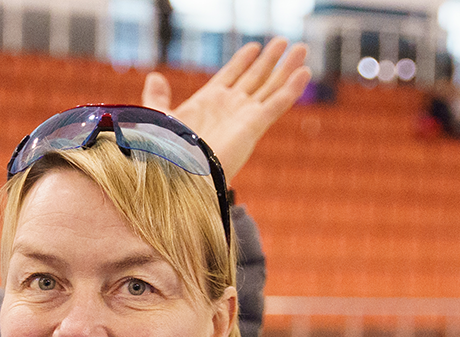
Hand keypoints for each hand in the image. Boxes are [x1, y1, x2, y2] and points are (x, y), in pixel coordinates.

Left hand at [143, 37, 310, 183]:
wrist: (177, 173)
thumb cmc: (165, 150)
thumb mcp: (159, 115)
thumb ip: (158, 97)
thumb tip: (155, 76)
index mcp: (208, 103)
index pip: (230, 75)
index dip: (241, 61)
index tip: (253, 47)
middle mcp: (229, 107)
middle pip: (255, 77)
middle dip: (269, 60)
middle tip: (283, 41)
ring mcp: (243, 116)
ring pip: (270, 86)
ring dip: (286, 67)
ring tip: (301, 48)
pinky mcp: (254, 126)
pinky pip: (277, 103)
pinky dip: (292, 88)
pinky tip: (304, 72)